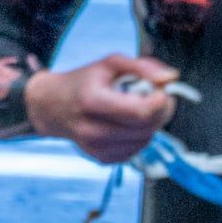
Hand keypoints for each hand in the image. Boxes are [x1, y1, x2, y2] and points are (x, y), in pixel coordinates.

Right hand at [24, 52, 172, 164]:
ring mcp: (96, 148)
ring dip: (152, 124)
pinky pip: (136, 150)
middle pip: (146, 128)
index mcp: (92, 102)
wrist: (51, 107)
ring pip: (145, 140)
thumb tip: (170, 78)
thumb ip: (141, 67)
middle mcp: (92, 130)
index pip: (141, 112)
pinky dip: (140, 136)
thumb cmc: (83, 82)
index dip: (160, 101)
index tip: (161, 90)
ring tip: (142, 107)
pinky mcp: (102, 158)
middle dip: (161, 111)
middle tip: (159, 97)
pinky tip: (130, 123)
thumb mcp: (109, 64)